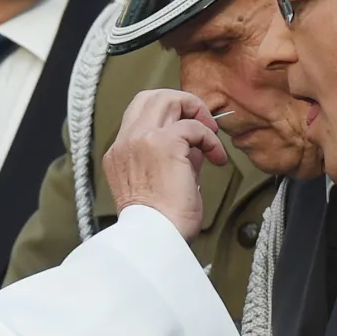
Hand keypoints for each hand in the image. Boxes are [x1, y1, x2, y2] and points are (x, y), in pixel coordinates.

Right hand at [103, 90, 228, 239]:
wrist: (154, 238)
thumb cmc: (159, 224)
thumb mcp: (158, 184)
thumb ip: (172, 158)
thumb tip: (195, 146)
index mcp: (119, 154)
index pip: (138, 115)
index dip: (167, 116)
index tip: (188, 132)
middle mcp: (125, 142)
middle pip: (151, 96)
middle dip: (182, 103)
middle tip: (202, 123)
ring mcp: (141, 139)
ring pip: (167, 98)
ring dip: (195, 111)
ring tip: (210, 135)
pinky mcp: (163, 143)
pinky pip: (193, 127)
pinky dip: (210, 139)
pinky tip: (217, 157)